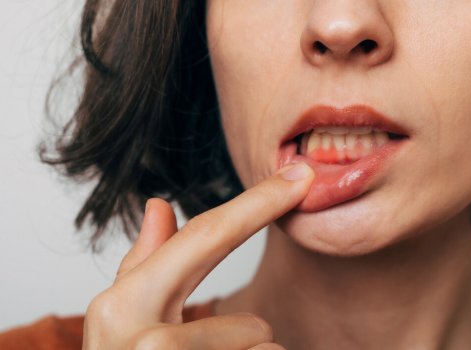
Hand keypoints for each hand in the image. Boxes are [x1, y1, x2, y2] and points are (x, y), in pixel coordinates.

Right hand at [83, 162, 313, 348]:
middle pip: (244, 310)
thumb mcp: (126, 317)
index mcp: (121, 304)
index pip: (203, 238)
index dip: (257, 203)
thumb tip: (160, 205)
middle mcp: (138, 340)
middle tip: (274, 277)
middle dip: (265, 305)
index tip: (300, 178)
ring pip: (258, 349)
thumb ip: (145, 263)